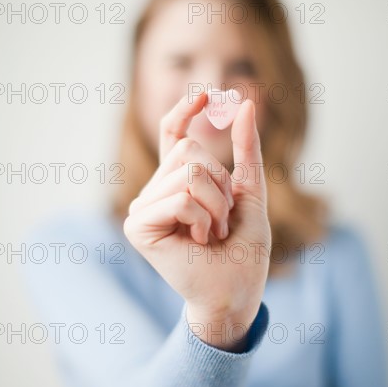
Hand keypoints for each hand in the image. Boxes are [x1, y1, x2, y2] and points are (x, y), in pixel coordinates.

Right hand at [123, 92, 270, 349]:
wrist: (237, 291)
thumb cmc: (243, 248)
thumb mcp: (250, 192)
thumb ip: (246, 152)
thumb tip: (244, 104)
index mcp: (176, 183)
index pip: (173, 135)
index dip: (185, 111)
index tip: (208, 94)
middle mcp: (154, 192)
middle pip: (189, 151)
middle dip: (221, 185)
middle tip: (221, 221)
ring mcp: (142, 208)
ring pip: (187, 174)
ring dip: (216, 206)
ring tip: (212, 233)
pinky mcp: (137, 227)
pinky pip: (180, 198)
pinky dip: (203, 219)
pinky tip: (200, 241)